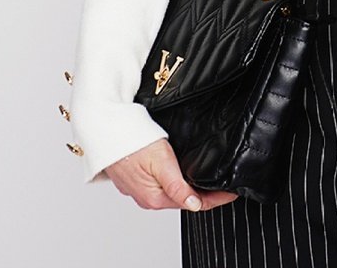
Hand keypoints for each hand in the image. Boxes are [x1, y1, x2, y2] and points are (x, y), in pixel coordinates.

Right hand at [104, 137, 239, 210]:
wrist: (104, 131)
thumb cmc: (132, 142)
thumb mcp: (161, 162)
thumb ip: (177, 186)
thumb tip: (195, 205)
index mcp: (155, 197)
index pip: (193, 203)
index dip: (216, 198)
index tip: (232, 192)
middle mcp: (147, 197)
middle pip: (183, 199)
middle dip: (205, 195)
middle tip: (225, 185)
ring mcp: (140, 189)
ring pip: (172, 192)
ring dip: (190, 188)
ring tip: (208, 180)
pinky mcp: (135, 179)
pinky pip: (160, 184)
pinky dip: (175, 182)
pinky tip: (182, 174)